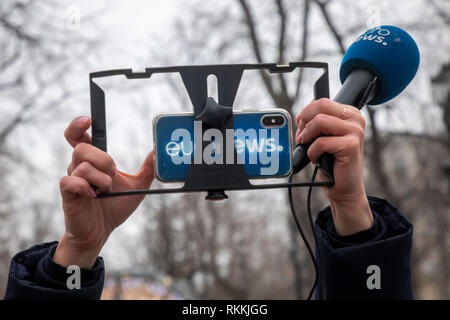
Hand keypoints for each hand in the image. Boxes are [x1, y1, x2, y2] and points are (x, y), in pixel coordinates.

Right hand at [54, 116, 153, 267]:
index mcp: (94, 161)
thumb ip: (147, 169)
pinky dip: (85, 187)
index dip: (78, 125)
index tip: (88, 120)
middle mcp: (80, 166)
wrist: (101, 231)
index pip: (79, 136)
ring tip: (106, 191)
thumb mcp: (137, 187)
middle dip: (103, 159)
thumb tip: (157, 152)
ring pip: (82, 165)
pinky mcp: (67, 193)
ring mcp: (72, 179)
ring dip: (101, 179)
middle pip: (83, 147)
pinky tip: (94, 195)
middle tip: (114, 173)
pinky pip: (71, 180)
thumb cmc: (115, 207)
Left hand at [295, 98, 372, 235]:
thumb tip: (299, 115)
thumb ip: (313, 123)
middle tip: (302, 137)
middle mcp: (356, 119)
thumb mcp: (320, 138)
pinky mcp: (351, 145)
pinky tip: (317, 159)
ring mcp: (356, 131)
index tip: (301, 127)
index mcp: (349, 113)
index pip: (322, 102)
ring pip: (320, 121)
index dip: (306, 114)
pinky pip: (320, 142)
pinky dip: (312, 152)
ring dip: (308, 137)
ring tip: (309, 149)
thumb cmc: (331, 163)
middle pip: (321, 106)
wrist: (342, 187)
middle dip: (305, 122)